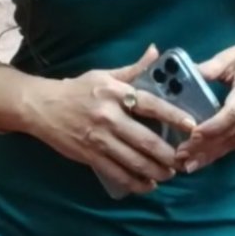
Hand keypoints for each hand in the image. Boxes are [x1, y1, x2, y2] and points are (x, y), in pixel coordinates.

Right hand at [24, 45, 196, 195]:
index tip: (192, 125)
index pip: (151, 105)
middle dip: (168, 154)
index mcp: (116, 94)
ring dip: (156, 171)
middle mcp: (110, 117)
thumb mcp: (104, 75)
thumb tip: (156, 50)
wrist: (42, 107)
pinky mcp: (90, 156)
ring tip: (170, 174)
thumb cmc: (77, 89)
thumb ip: (134, 68)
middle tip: (184, 160)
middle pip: (146, 140)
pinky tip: (147, 185)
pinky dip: (135, 183)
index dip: (174, 116)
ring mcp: (99, 139)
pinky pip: (117, 174)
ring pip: (134, 161)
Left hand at [175, 33, 234, 172]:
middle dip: (205, 146)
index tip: (192, 135)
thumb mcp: (231, 55)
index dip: (212, 127)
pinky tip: (207, 157)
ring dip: (212, 154)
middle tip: (181, 156)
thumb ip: (208, 68)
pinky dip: (224, 150)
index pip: (232, 113)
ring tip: (189, 164)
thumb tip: (180, 76)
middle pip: (232, 132)